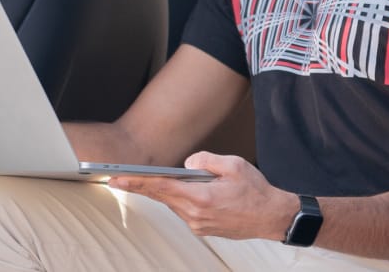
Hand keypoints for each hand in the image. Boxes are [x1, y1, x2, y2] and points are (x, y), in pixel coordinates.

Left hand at [109, 152, 293, 240]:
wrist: (272, 217)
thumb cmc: (256, 191)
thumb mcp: (234, 165)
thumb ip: (206, 160)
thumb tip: (187, 164)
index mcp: (201, 198)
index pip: (161, 187)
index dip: (137, 182)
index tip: (118, 178)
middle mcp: (196, 214)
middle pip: (161, 197)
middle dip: (139, 187)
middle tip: (116, 179)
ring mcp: (198, 224)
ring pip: (172, 204)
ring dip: (161, 192)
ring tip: (146, 180)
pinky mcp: (203, 228)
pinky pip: (183, 210)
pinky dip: (177, 199)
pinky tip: (177, 190)